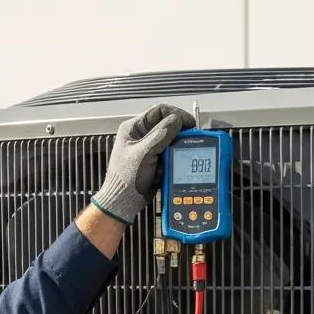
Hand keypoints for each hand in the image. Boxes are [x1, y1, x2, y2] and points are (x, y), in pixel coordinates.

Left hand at [91, 105, 195, 223]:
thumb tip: (177, 120)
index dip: (177, 115)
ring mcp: (147, 149)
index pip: (160, 111)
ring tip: (168, 162)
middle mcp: (140, 136)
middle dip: (176, 137)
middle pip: (167, 126)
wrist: (124, 203)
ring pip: (169, 142)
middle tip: (185, 142)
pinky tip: (162, 172)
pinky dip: (169, 163)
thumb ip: (161, 134)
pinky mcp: (153, 161)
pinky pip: (168, 157)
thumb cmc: (125, 179)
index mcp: (133, 128)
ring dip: (172, 153)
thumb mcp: (145, 153)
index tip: (189, 123)